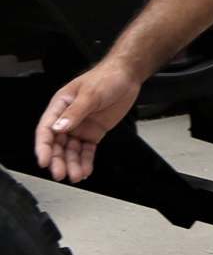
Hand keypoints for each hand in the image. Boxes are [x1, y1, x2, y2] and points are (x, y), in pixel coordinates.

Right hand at [33, 61, 144, 182]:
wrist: (126, 77)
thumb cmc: (106, 78)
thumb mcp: (90, 94)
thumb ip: (75, 112)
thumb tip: (59, 128)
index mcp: (59, 106)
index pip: (46, 129)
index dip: (43, 146)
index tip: (44, 161)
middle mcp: (67, 119)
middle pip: (57, 144)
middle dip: (57, 160)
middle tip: (60, 174)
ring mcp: (80, 127)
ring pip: (72, 150)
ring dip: (72, 163)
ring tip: (75, 176)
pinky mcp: (94, 133)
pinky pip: (87, 150)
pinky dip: (86, 161)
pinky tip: (85, 171)